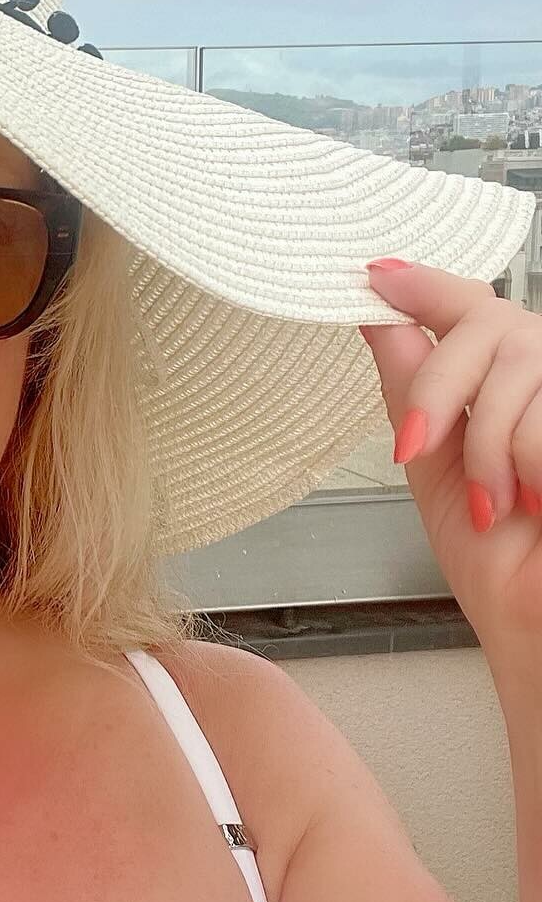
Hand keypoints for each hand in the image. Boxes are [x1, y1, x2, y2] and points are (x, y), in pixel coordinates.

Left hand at [360, 258, 541, 667]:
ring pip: (515, 370)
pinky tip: (535, 502)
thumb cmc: (501, 565)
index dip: (427, 285)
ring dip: (487, 449)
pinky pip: (540, 417)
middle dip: (437, 390)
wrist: (539, 626)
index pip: (475, 305)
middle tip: (413, 448)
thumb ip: (414, 389)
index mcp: (510, 386)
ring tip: (500, 503)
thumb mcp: (433, 467)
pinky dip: (527, 465)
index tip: (377, 275)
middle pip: (486, 324)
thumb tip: (377, 320)